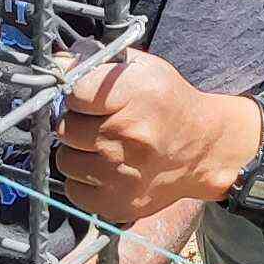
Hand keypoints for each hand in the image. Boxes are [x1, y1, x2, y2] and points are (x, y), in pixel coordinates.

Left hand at [55, 51, 263, 224]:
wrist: (204, 150)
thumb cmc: (169, 106)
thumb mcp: (144, 69)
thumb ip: (99, 61)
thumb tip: (59, 63)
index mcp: (136, 94)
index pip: (74, 93)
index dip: (79, 95)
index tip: (91, 99)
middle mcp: (129, 134)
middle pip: (66, 128)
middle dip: (78, 124)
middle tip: (100, 124)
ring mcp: (123, 173)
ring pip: (65, 160)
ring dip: (79, 153)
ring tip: (104, 148)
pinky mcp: (119, 203)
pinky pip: (74, 189)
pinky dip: (84, 182)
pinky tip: (105, 171)